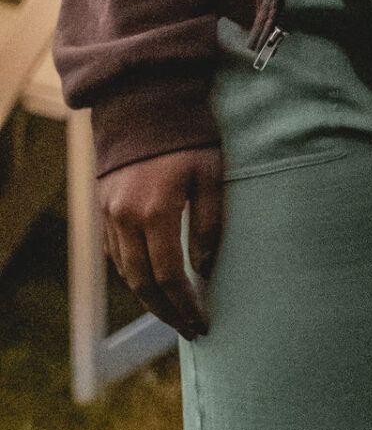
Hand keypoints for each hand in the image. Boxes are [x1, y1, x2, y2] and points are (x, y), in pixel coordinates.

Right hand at [98, 145, 224, 338]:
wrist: (145, 100)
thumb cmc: (189, 134)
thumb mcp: (211, 173)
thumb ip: (209, 223)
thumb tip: (204, 269)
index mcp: (155, 211)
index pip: (170, 276)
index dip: (186, 304)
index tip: (203, 323)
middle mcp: (124, 219)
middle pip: (143, 283)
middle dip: (167, 311)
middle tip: (190, 328)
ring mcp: (109, 215)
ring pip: (125, 272)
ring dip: (149, 297)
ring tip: (174, 311)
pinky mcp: (102, 208)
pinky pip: (115, 254)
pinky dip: (132, 273)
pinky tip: (151, 281)